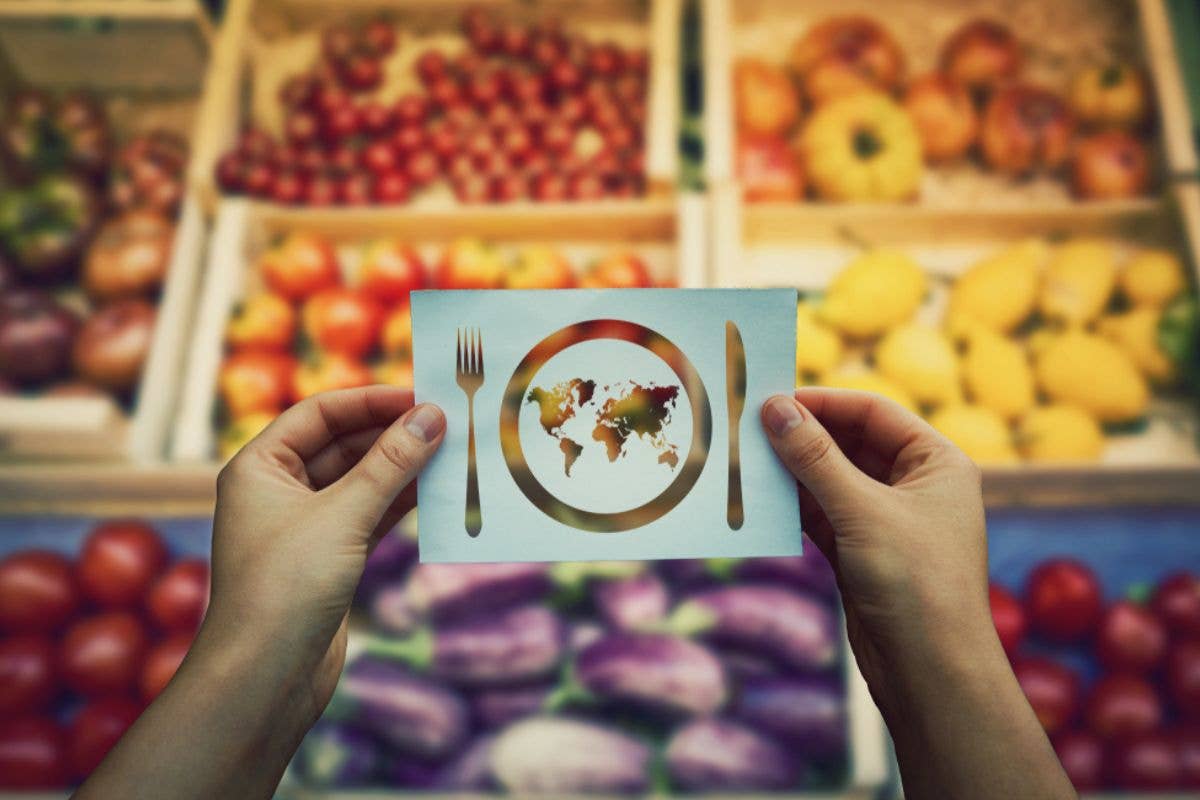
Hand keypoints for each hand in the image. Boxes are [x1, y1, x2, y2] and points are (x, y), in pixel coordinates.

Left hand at [203, 386, 444, 726]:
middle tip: (447, 423)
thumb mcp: (343, 515)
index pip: (320, 414)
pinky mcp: (329, 558)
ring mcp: (304, 526)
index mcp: (259, 467)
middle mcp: (278, 491)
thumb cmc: (285, 588)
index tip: (422, 395)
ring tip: (452, 454)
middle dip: (393, 435)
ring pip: (361, 481)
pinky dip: (401, 503)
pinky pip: (370, 515)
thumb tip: (432, 416)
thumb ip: (390, 463)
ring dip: (403, 469)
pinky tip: (438, 493)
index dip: (371, 401)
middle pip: (343, 444)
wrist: (264, 678)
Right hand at [762, 388, 1072, 799]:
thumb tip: (774, 408)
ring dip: (792, 473)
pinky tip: (757, 500)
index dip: (823, 402)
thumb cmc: (916, 583)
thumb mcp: (862, 510)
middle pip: (849, 443)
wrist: (931, 674)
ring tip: (744, 461)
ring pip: (831, 481)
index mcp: (936, 463)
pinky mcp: (862, 554)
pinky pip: (822, 516)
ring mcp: (887, 521)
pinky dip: (793, 508)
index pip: (873, 413)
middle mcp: (915, 486)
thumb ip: (815, 457)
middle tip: (748, 427)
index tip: (772, 399)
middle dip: (802, 437)